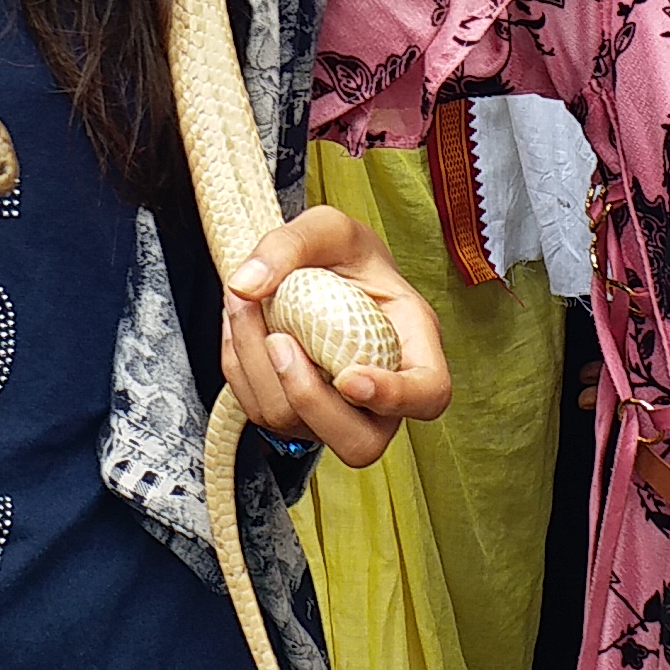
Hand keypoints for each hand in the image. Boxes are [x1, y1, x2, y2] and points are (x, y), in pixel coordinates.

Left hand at [219, 205, 451, 467]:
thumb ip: (290, 244)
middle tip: (279, 341)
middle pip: (362, 443)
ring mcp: (338, 411)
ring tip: (244, 304)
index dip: (394, 399)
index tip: (349, 377)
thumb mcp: (327, 226)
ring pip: (299, 428)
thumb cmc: (340, 251)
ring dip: (258, 370)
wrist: (317, 267)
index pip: (428, 395)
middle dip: (310, 401)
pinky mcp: (294, 413)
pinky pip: (261, 411)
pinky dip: (240, 366)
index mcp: (414, 343)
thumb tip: (246, 285)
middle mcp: (382, 392)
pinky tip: (240, 322)